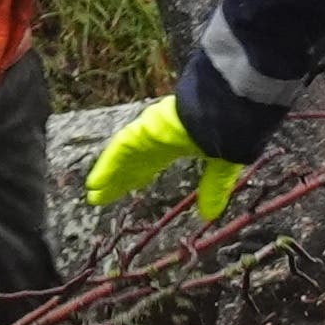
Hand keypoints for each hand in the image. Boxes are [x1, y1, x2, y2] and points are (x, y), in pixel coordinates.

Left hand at [82, 97, 241, 225]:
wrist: (228, 109)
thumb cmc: (231, 131)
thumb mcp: (222, 167)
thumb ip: (213, 188)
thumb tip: (211, 214)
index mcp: (177, 143)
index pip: (153, 162)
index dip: (140, 176)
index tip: (131, 187)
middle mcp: (159, 137)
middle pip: (133, 162)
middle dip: (119, 179)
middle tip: (102, 196)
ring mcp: (150, 131)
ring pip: (123, 157)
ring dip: (108, 175)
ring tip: (94, 193)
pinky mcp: (143, 129)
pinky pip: (119, 149)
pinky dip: (106, 166)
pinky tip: (94, 183)